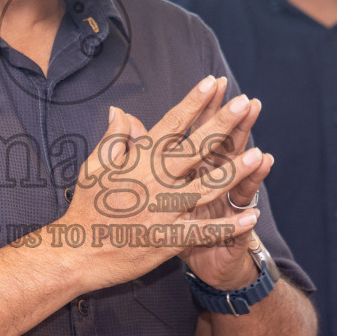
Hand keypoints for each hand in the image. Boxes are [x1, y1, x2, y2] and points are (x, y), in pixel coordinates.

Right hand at [57, 76, 266, 290]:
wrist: (77, 253)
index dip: (193, 102)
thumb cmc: (86, 207)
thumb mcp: (94, 167)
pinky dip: (228, 225)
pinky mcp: (168, 239)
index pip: (171, 125)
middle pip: (195, 148)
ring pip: (206, 187)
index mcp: (138, 161)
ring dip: (233, 171)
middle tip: (245, 103)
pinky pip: (203, 231)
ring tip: (258, 154)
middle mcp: (154, 182)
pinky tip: (251, 217)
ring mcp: (163, 211)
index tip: (213, 83)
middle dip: (221, 125)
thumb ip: (113, 139)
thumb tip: (120, 111)